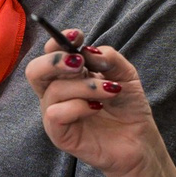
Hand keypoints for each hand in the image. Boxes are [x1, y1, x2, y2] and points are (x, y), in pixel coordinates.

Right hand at [24, 36, 159, 176]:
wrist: (140, 141)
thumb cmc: (128, 107)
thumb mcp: (125, 74)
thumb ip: (108, 57)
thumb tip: (87, 50)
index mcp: (68, 76)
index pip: (49, 54)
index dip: (58, 40)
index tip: (78, 35)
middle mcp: (57, 93)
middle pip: (34, 70)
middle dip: (55, 61)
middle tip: (80, 63)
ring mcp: (56, 114)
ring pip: (53, 91)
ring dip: (84, 86)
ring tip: (110, 92)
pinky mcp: (59, 135)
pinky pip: (56, 114)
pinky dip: (79, 106)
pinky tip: (97, 109)